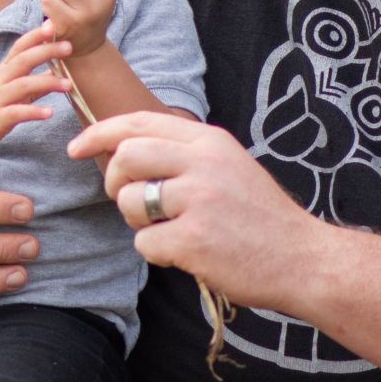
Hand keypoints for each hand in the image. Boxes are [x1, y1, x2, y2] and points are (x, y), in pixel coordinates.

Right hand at [0, 24, 71, 148]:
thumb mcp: (6, 86)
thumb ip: (32, 80)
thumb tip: (58, 72)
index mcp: (3, 70)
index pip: (19, 47)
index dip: (35, 35)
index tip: (53, 25)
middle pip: (22, 61)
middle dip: (45, 51)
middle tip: (68, 47)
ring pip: (22, 86)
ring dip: (46, 83)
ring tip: (68, 84)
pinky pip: (16, 113)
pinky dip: (33, 112)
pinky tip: (49, 112)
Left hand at [68, 112, 332, 311]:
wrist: (304, 259)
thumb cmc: (260, 218)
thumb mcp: (227, 167)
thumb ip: (183, 155)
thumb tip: (122, 153)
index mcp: (209, 141)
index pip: (138, 122)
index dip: (99, 133)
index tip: (75, 147)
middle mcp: (203, 162)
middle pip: (125, 156)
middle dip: (114, 181)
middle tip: (131, 203)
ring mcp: (199, 200)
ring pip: (131, 201)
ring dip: (139, 222)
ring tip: (170, 230)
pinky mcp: (195, 238)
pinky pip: (144, 243)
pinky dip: (157, 253)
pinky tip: (187, 254)